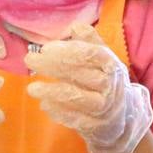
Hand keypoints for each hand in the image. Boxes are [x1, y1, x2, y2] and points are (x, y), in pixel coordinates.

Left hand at [24, 24, 152, 152]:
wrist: (122, 117)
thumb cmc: (106, 81)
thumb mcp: (103, 60)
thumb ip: (90, 42)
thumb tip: (76, 26)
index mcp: (111, 65)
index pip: (92, 54)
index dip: (69, 50)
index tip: (46, 48)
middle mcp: (111, 86)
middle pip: (83, 74)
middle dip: (54, 66)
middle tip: (30, 59)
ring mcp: (104, 108)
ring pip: (79, 98)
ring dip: (54, 92)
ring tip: (32, 88)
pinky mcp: (96, 127)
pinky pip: (76, 120)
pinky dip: (59, 112)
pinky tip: (44, 105)